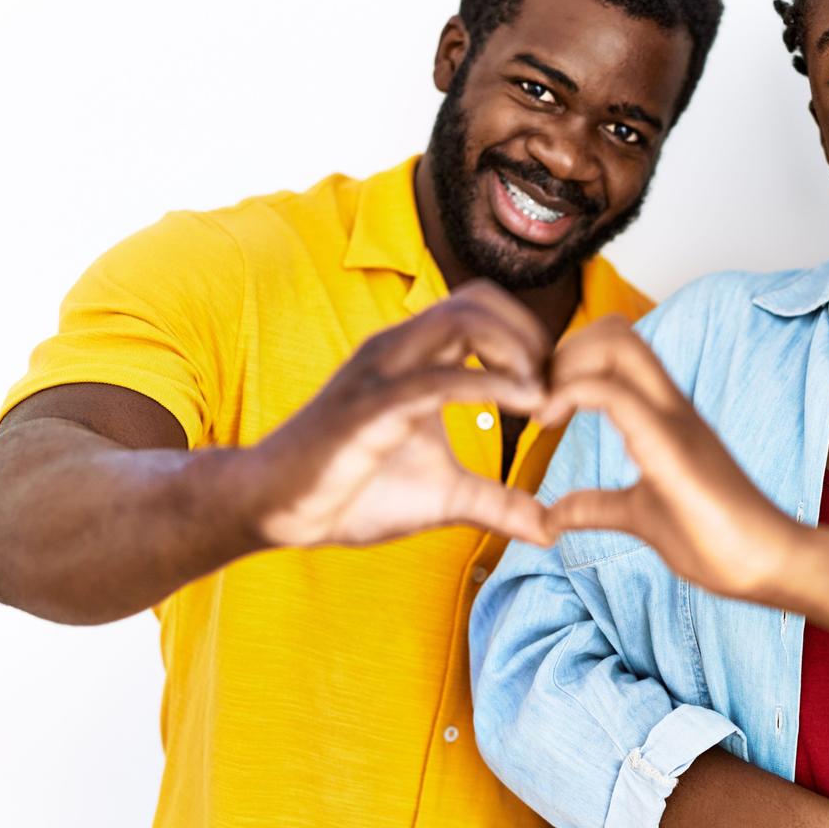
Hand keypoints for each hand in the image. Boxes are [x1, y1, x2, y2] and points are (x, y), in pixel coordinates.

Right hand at [236, 280, 552, 547]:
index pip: (481, 307)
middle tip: (553, 389)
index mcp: (412, 358)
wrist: (275, 507)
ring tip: (541, 399)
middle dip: (530, 335)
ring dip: (516, 351)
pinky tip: (525, 408)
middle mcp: (397, 350)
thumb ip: (497, 503)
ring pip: (461, 319)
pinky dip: (490, 385)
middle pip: (478, 299)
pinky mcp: (370, 407)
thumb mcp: (443, 496)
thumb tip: (548, 529)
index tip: (552, 391)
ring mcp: (381, 372)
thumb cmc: (351, 491)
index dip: (528, 337)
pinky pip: (437, 378)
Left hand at [537, 317, 802, 598]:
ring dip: (567, 364)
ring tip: (542, 410)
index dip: (570, 359)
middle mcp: (671, 406)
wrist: (769, 565)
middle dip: (565, 350)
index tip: (539, 403)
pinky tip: (547, 423)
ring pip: (618, 346)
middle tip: (537, 399)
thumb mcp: (638, 518)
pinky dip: (572, 393)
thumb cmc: (717, 540)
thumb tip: (553, 517)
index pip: (619, 349)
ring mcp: (674, 422)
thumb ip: (596, 507)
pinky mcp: (672, 449)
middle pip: (617, 332)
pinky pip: (618, 397)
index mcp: (666, 416)